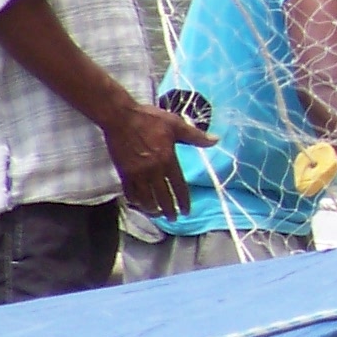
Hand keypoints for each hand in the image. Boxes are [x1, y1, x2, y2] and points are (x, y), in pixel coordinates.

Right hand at [105, 97, 212, 217]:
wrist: (121, 117)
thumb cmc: (149, 119)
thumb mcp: (176, 124)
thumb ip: (195, 136)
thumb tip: (216, 140)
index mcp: (168, 160)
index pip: (179, 186)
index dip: (183, 201)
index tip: (186, 211)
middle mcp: (153, 170)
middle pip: (163, 197)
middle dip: (169, 210)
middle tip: (173, 218)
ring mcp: (137, 173)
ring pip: (146, 198)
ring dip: (153, 209)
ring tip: (158, 214)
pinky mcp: (124, 173)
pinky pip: (130, 192)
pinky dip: (136, 201)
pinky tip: (140, 204)